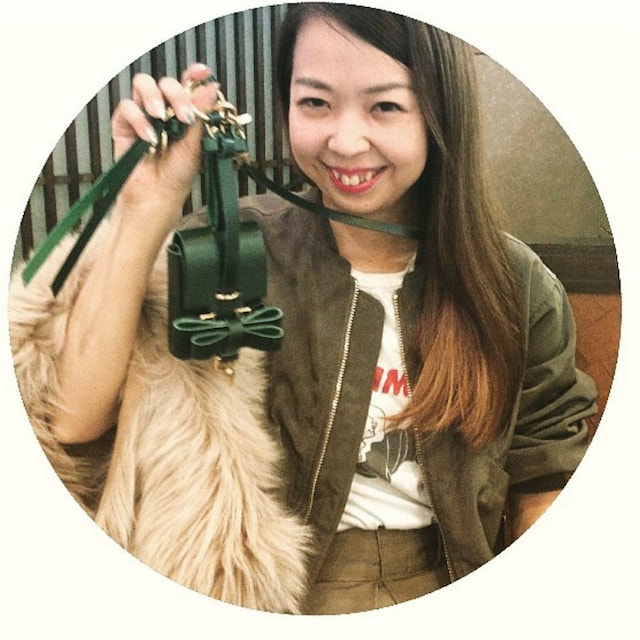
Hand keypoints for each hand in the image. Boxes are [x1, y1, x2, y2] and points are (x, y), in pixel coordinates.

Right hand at [111, 63, 219, 233]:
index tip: (201, 72)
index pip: (188, 85)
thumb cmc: (177, 176)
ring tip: (161, 118)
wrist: (158, 197)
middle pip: (166, 82)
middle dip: (176, 93)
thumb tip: (210, 88)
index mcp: (184, 113)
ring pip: (143, 84)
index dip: (194, 75)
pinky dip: (139, 120)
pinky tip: (149, 137)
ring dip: (153, 97)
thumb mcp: (195, 145)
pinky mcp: (124, 125)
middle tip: (183, 114)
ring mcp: (143, 115)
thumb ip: (200, 115)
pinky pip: (127, 108)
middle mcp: (164, 110)